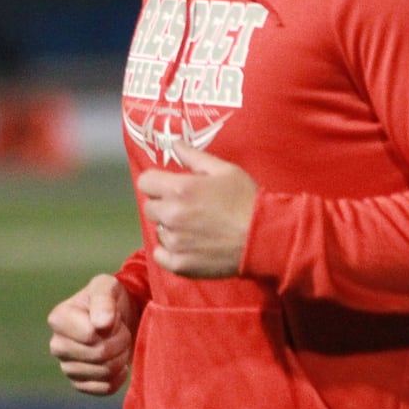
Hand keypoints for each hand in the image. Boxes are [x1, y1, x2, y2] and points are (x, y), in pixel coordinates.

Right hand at [47, 274, 134, 395]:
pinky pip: (105, 388)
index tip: (115, 317)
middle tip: (122, 330)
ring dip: (121, 356)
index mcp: (58, 319)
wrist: (120, 317)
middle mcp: (57, 345)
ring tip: (120, 342)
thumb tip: (101, 324)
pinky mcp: (80, 384)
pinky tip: (120, 362)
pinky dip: (119, 376)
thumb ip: (103, 300)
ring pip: (104, 372)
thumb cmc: (111, 297)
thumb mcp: (107, 286)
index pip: (90, 335)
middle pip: (99, 354)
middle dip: (120, 341)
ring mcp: (67, 367)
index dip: (112, 327)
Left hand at [136, 142, 258, 277]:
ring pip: (158, 230)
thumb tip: (174, 144)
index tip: (169, 185)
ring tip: (193, 226)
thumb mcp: (224, 170)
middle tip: (186, 206)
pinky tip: (187, 244)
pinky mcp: (180, 264)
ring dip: (170, 227)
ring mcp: (175, 242)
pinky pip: (160, 255)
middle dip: (164, 203)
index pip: (145, 182)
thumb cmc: (246, 198)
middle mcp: (172, 215)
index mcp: (180, 189)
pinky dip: (169, 251)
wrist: (263, 236)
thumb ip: (194, 156)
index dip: (156, 181)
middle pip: (150, 207)